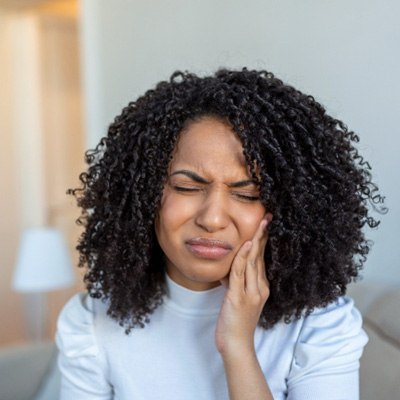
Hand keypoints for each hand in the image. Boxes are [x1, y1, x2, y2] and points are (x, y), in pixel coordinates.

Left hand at [215, 215, 270, 356]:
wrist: (235, 345)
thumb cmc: (235, 322)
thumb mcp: (235, 298)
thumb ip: (235, 283)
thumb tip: (228, 270)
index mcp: (260, 287)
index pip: (261, 259)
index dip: (263, 241)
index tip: (264, 225)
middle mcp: (260, 288)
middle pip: (260, 257)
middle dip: (263, 235)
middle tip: (267, 217)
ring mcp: (251, 293)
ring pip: (253, 262)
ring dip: (256, 241)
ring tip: (260, 224)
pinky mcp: (240, 298)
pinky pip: (241, 274)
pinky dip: (243, 258)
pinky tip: (245, 245)